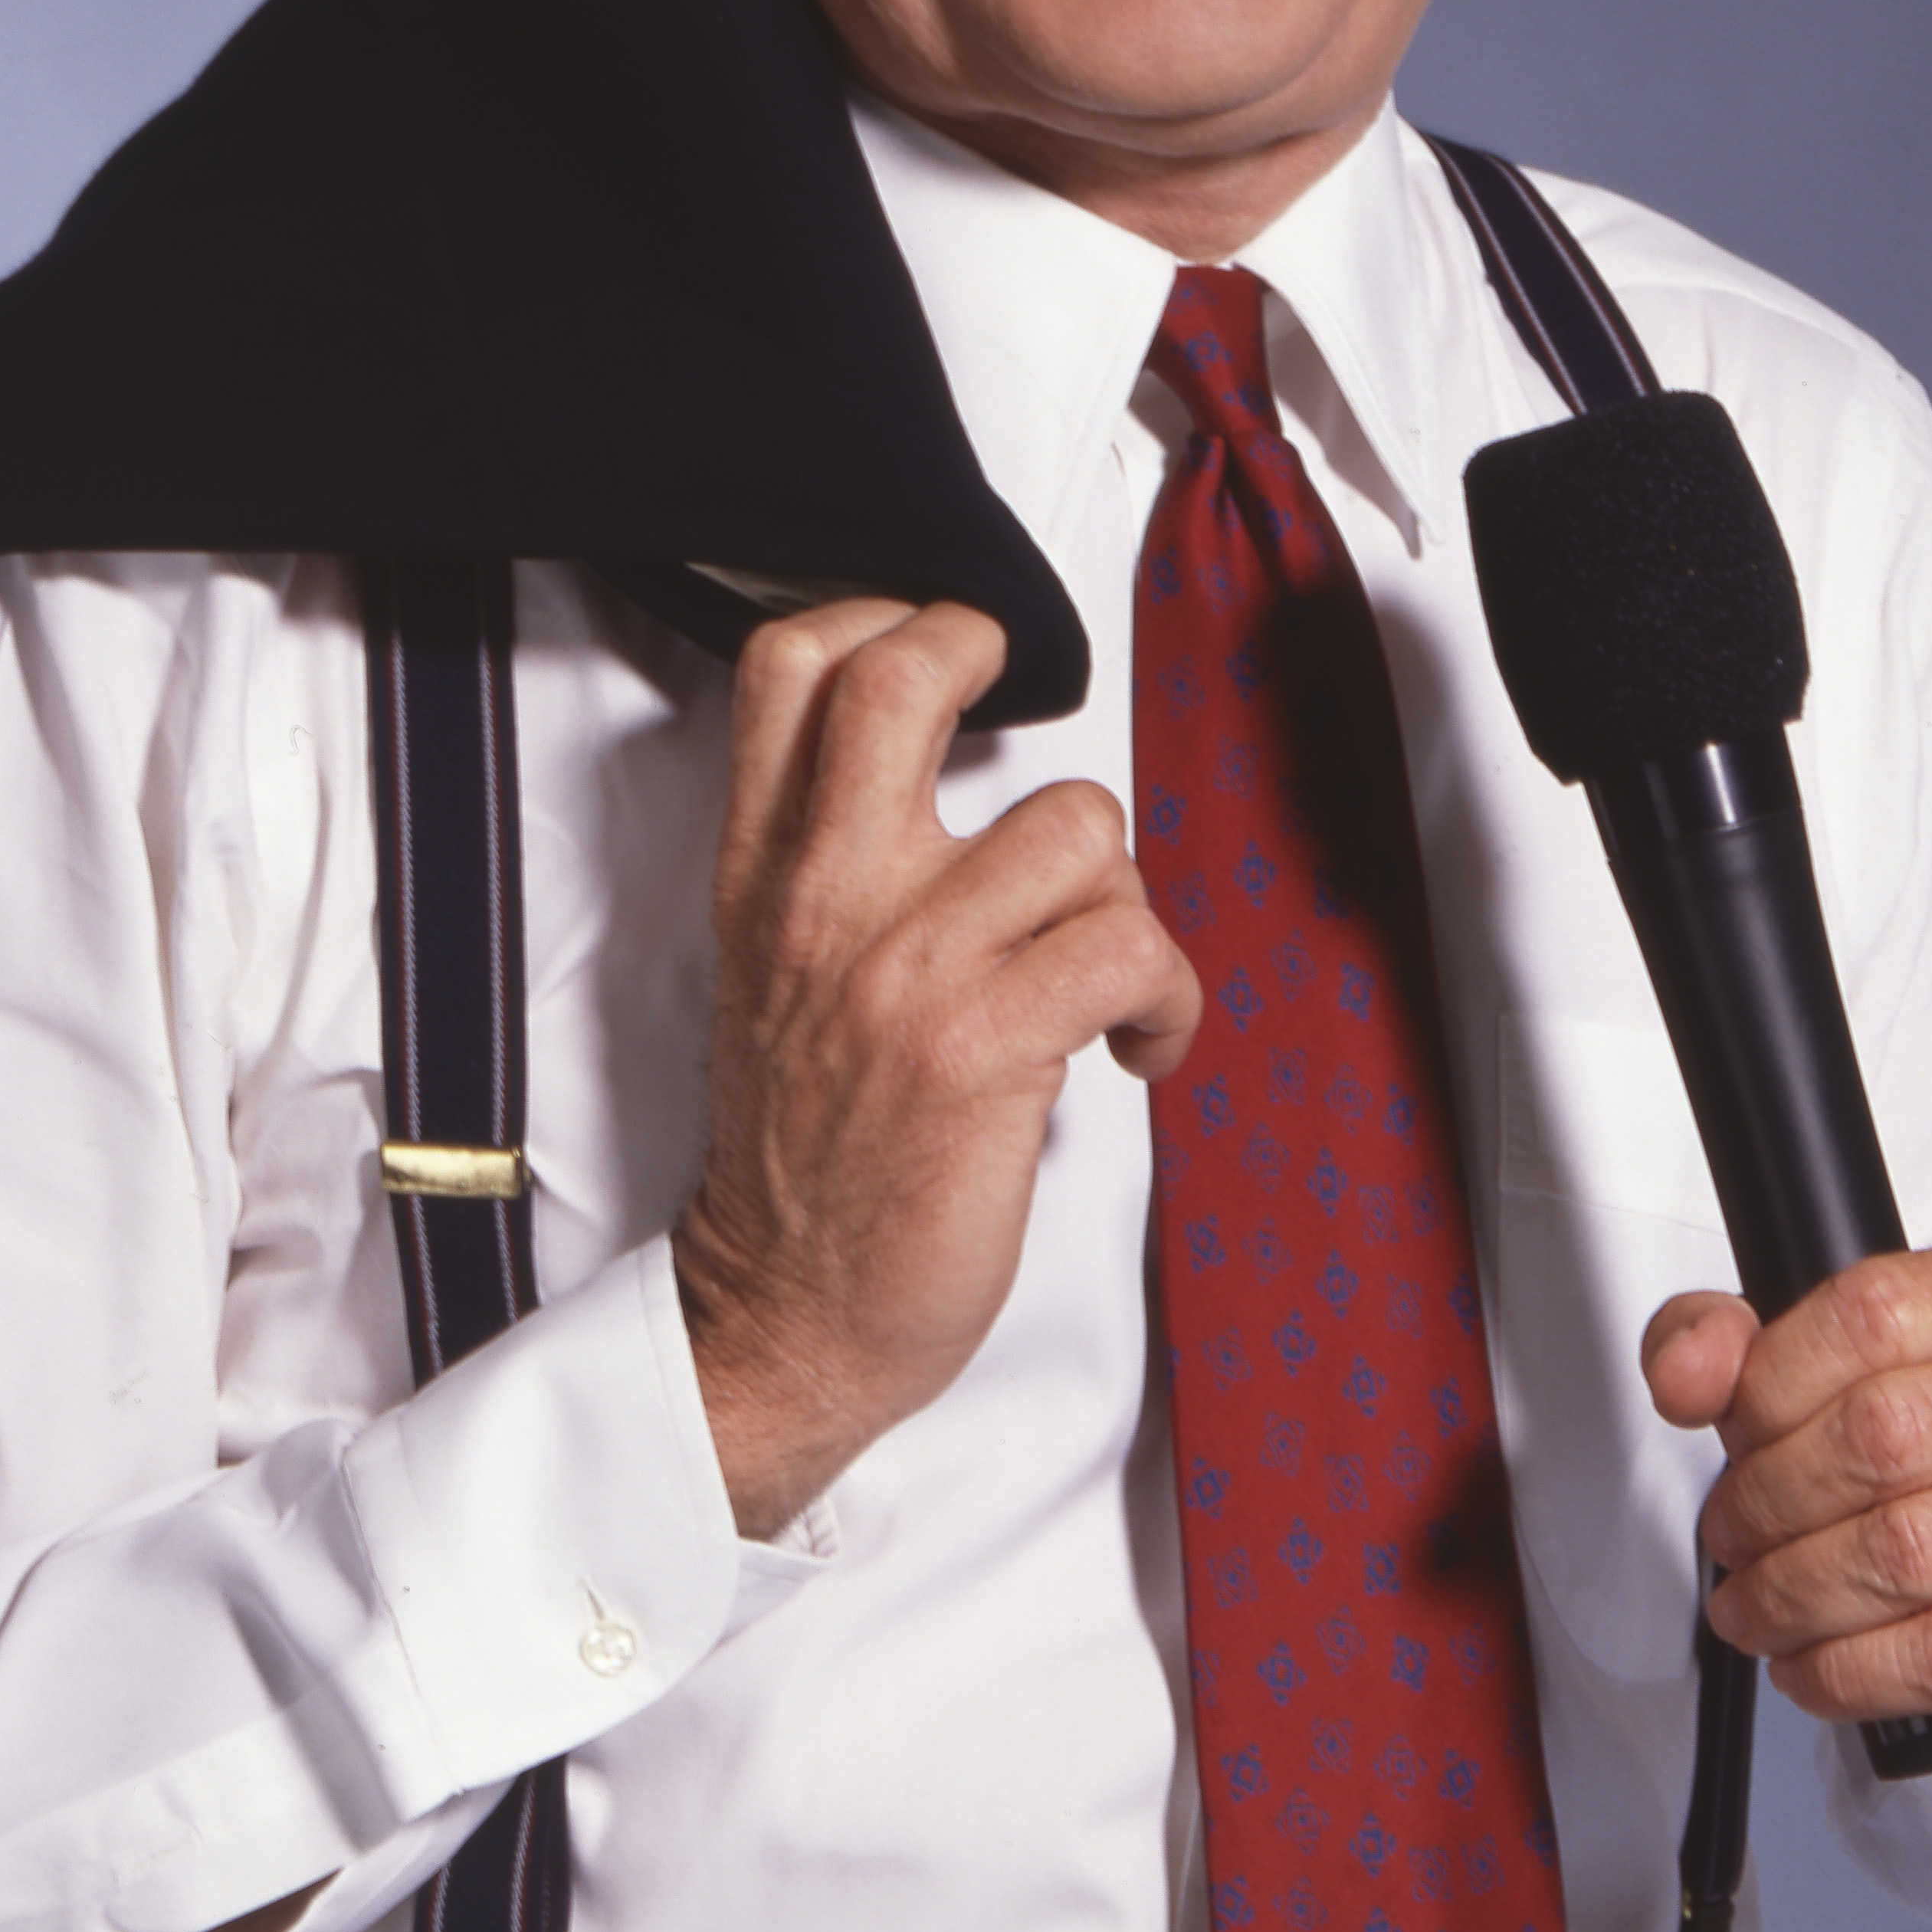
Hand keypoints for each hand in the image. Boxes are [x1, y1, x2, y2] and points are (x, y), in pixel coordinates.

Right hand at [672, 600, 1202, 1537]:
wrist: (784, 1313)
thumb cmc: (802, 1154)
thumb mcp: (767, 976)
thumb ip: (826, 869)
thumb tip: (942, 783)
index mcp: (763, 877)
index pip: (789, 671)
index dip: (880, 617)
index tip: (941, 647)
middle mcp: (824, 901)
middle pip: (899, 682)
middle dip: (982, 652)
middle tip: (1025, 702)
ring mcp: (902, 968)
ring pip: (1077, 823)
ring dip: (1121, 892)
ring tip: (1107, 964)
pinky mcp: (983, 1047)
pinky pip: (1129, 943)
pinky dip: (1167, 996)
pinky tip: (1140, 1045)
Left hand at [1641, 1237, 1931, 1757]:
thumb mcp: (1849, 1355)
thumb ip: (1738, 1341)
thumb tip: (1686, 1375)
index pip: (1870, 1313)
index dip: (1772, 1383)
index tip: (1733, 1432)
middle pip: (1881, 1436)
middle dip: (1771, 1497)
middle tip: (1730, 1532)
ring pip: (1907, 1553)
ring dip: (1796, 1592)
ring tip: (1753, 1603)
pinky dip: (1851, 1669)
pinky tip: (1811, 1662)